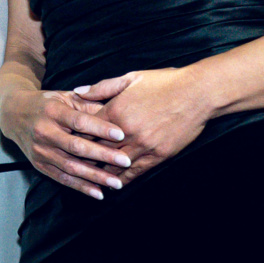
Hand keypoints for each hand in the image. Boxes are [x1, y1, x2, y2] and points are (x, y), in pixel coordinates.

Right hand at [0, 89, 131, 200]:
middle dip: (102, 155)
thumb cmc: (46, 103)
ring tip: (116, 182)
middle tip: (125, 160)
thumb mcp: (65, 96)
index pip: (79, 121)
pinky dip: (81, 187)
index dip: (100, 128)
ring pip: (70, 166)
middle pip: (76, 147)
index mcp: (52, 111)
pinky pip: (62, 178)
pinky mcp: (39, 164)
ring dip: (95, 176)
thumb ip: (89, 104)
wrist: (14, 114)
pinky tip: (98, 192)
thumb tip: (116, 113)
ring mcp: (40, 150)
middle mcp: (44, 131)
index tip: (121, 135)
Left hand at [76, 68, 212, 181]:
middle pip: (96, 149)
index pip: (86, 129)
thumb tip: (78, 92)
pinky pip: (136, 171)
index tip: (66, 141)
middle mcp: (126, 131)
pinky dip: (124, 178)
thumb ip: (102, 87)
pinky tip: (115, 184)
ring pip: (114, 164)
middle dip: (83, 156)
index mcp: (115, 110)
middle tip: (70, 164)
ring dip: (100, 171)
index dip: (75, 136)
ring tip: (88, 179)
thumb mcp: (130, 78)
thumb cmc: (164, 82)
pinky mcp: (159, 155)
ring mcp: (143, 145)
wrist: (198, 93)